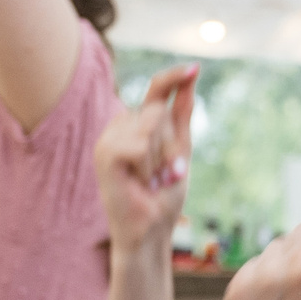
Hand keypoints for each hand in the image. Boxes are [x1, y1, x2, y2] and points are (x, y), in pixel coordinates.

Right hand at [95, 65, 196, 259]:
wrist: (150, 231)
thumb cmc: (162, 195)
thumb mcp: (180, 148)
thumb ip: (182, 115)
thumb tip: (191, 78)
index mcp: (136, 124)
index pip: (155, 91)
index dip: (174, 78)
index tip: (195, 68)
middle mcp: (119, 127)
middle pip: (158, 110)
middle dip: (171, 144)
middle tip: (164, 174)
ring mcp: (108, 139)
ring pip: (151, 123)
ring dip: (162, 157)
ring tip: (151, 180)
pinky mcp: (105, 154)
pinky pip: (141, 144)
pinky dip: (150, 167)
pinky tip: (140, 184)